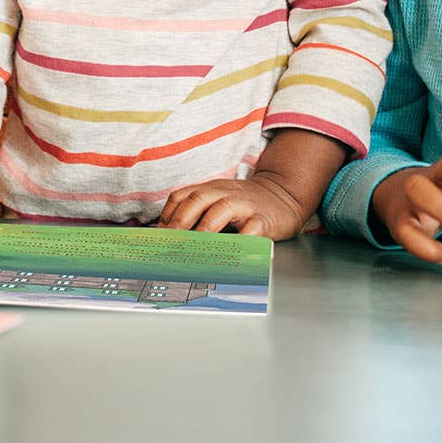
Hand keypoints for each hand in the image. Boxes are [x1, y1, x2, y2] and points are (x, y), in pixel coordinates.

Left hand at [158, 172, 309, 237]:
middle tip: (171, 241)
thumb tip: (168, 237)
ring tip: (195, 247)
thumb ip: (198, 214)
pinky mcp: (264, 219)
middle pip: (198, 198)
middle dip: (181, 219)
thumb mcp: (218, 201)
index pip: (182, 195)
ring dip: (205, 227)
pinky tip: (230, 253)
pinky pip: (251, 228)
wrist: (282, 195)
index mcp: (211, 189)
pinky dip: (239, 240)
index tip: (158, 235)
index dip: (168, 214)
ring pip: (222, 208)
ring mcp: (245, 205)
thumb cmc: (244, 204)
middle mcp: (225, 192)